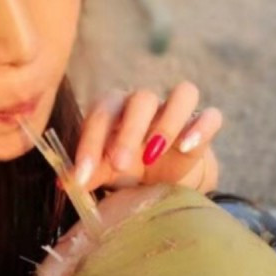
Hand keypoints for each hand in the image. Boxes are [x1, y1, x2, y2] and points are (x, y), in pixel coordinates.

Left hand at [73, 83, 222, 192]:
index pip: (101, 113)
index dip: (90, 143)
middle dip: (129, 132)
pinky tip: (188, 148)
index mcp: (115, 109)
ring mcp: (177, 110)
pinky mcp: (202, 125)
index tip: (83, 176)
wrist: (162, 179)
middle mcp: (146, 102)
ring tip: (153, 155)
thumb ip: (87, 173)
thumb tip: (64, 183)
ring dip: (168, 123)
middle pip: (141, 99)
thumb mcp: (104, 172)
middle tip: (120, 164)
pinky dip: (202, 127)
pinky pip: (211, 115)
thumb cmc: (127, 169)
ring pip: (182, 93)